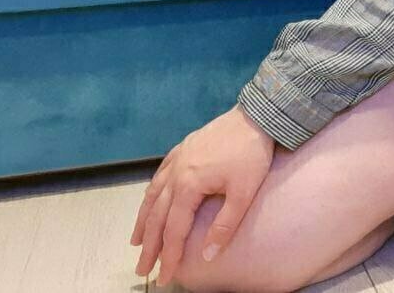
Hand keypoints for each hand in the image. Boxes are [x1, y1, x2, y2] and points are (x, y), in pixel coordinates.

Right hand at [129, 105, 275, 285]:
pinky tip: (151, 200)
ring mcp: (178, 158)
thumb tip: (207, 256)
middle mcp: (176, 172)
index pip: (174, 230)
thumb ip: (224, 226)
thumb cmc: (252, 154)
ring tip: (136, 241)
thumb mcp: (243, 193)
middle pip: (157, 216)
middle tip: (142, 269)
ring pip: (154, 194)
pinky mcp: (184, 147)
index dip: (169, 256)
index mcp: (189, 185)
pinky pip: (160, 174)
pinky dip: (152, 192)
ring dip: (144, 220)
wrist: (257, 116)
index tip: (164, 277)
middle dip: (149, 245)